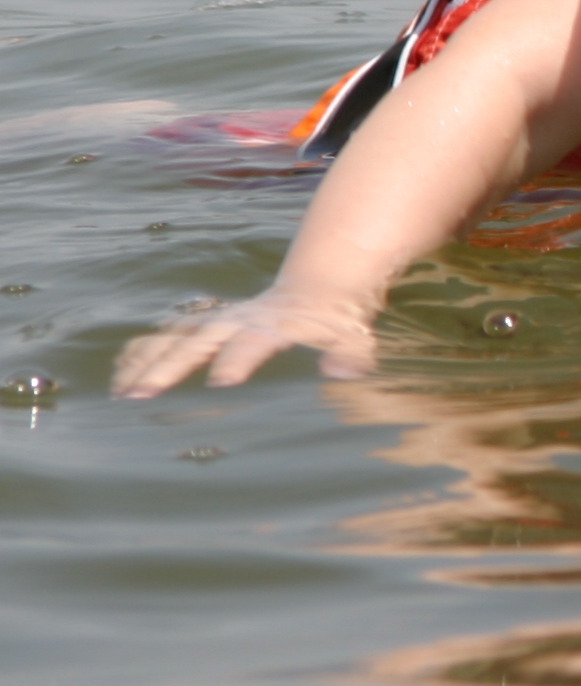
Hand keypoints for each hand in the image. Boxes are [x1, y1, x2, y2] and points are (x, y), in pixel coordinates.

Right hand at [114, 287, 378, 396]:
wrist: (318, 291)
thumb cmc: (337, 323)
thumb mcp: (355, 337)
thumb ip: (352, 355)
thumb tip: (342, 373)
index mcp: (276, 325)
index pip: (253, 342)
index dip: (237, 360)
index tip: (220, 382)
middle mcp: (240, 320)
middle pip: (198, 341)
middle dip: (169, 366)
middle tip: (143, 395)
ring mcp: (219, 320)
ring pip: (174, 338)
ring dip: (146, 361)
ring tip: (121, 391)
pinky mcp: (207, 324)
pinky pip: (168, 335)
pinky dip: (143, 350)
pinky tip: (122, 372)